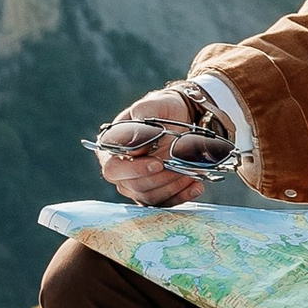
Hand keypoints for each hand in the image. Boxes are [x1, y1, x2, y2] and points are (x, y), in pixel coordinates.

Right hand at [94, 85, 219, 205]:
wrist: (182, 116)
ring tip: (193, 173)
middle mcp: (121, 170)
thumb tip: (134, 147)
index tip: (158, 163)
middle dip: (160, 179)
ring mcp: (137, 183)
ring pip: (150, 196)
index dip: (135, 170)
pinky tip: (196, 186)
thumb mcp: (152, 105)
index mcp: (112, 148)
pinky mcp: (155, 192)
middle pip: (132, 186)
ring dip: (172, 187)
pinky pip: (165, 202)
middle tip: (180, 168)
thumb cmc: (162, 108)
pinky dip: (182, 196)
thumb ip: (141, 120)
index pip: (113, 169)